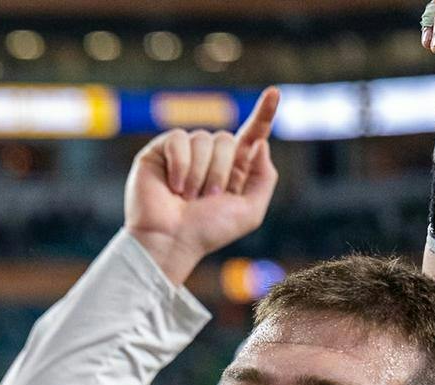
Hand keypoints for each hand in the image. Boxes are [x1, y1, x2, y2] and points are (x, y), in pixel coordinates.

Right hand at [124, 87, 279, 287]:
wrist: (169, 241)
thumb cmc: (206, 233)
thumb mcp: (250, 211)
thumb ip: (265, 177)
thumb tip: (259, 143)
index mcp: (232, 169)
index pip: (251, 134)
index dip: (263, 113)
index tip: (274, 92)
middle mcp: (208, 158)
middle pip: (226, 138)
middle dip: (220, 170)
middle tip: (207, 197)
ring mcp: (183, 154)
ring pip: (203, 138)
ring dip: (199, 172)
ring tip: (186, 197)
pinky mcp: (159, 152)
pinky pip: (178, 139)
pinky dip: (180, 164)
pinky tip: (173, 186)